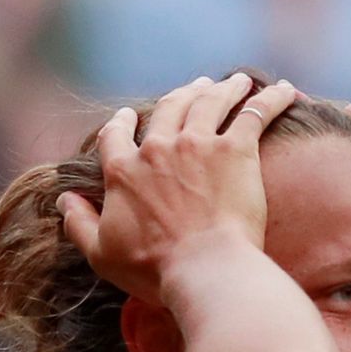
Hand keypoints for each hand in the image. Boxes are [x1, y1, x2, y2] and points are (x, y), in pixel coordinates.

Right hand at [60, 75, 297, 303]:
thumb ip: (78, 223)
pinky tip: (286, 90)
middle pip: (168, 108)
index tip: (127, 116)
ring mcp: (198, 145)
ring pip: (210, 102)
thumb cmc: (154, 269)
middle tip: (194, 88)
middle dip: (181, 94)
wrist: (204, 268)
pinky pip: (255, 113)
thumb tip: (63, 200)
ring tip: (236, 82)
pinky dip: (271, 98)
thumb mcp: (101, 253)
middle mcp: (159, 149)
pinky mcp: (236, 150)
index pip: (116, 136)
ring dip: (223, 88)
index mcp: (124, 171)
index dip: (121, 123)